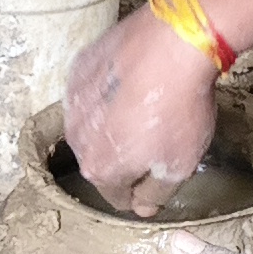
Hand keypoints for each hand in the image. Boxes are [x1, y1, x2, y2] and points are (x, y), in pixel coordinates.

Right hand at [64, 9, 219, 215]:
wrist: (172, 44)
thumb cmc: (178, 108)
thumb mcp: (178, 166)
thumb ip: (156, 194)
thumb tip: (142, 208)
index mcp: (99, 169)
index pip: (117, 196)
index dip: (140, 192)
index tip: (160, 176)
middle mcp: (76, 139)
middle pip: (102, 160)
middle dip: (126, 155)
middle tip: (160, 136)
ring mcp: (73, 101)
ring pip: (94, 125)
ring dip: (115, 122)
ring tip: (148, 106)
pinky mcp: (80, 68)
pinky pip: (93, 91)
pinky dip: (110, 91)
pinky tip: (135, 83)